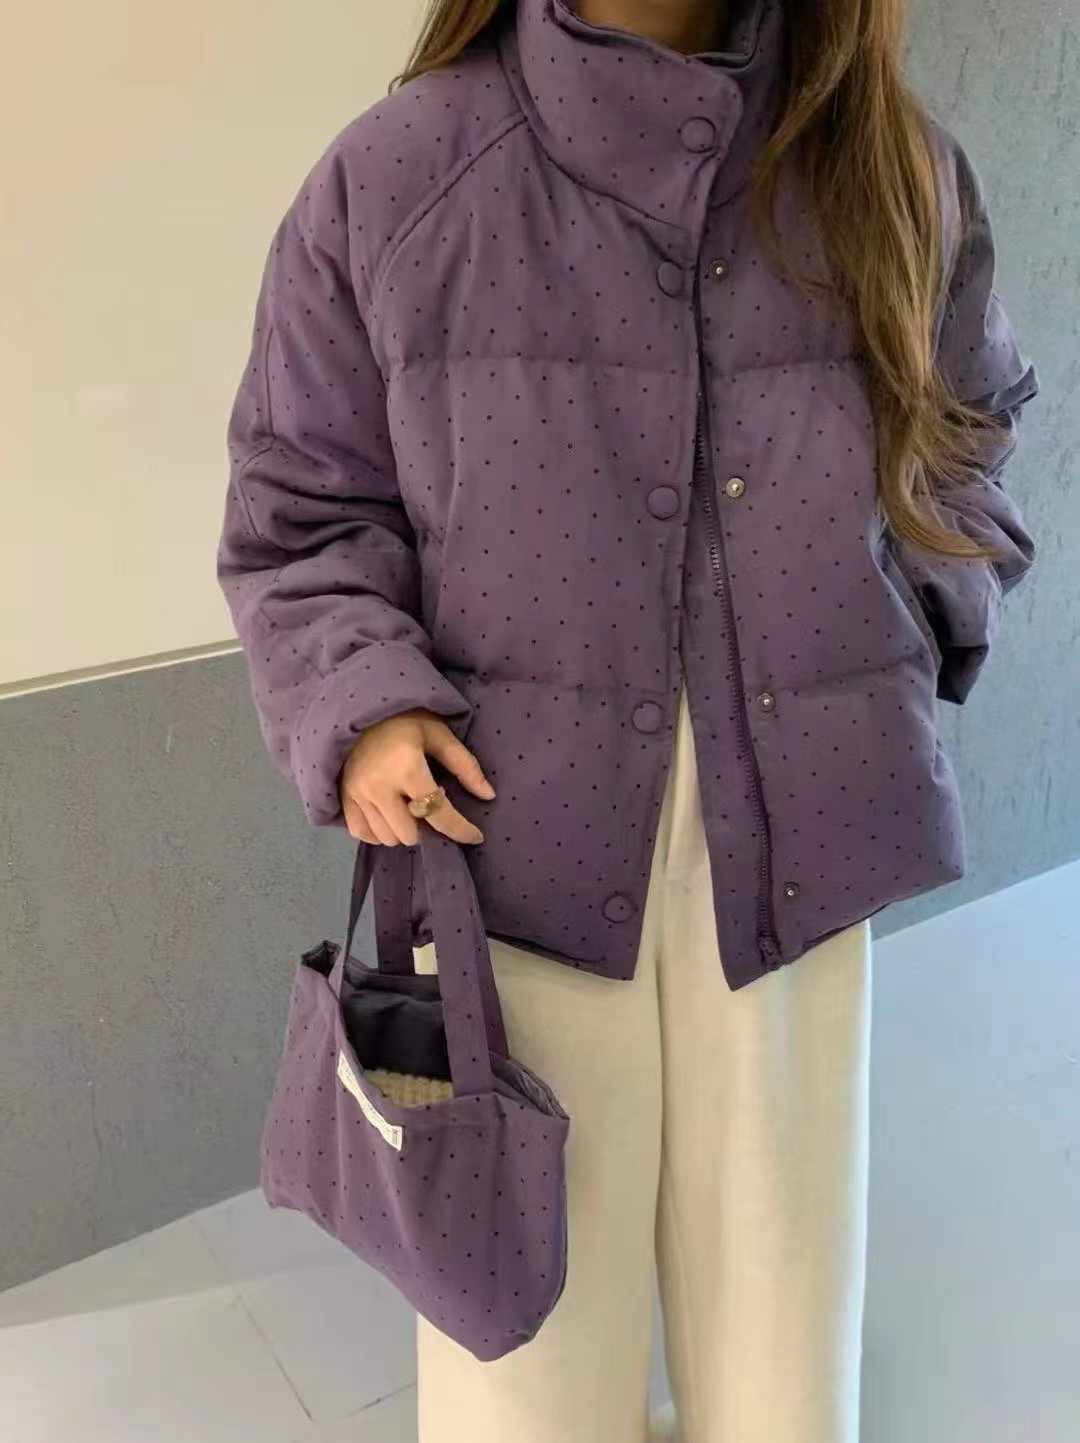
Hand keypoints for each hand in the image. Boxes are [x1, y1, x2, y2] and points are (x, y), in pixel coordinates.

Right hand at [339, 709, 493, 845]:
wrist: (360, 707)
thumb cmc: (405, 719)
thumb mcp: (439, 734)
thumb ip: (465, 765)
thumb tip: (488, 795)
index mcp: (407, 768)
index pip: (438, 813)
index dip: (460, 829)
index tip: (476, 837)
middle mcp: (379, 786)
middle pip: (410, 834)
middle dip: (427, 825)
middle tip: (428, 802)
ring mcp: (357, 794)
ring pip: (387, 837)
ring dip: (404, 829)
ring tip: (408, 805)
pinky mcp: (343, 796)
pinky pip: (362, 833)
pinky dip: (379, 832)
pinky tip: (389, 817)